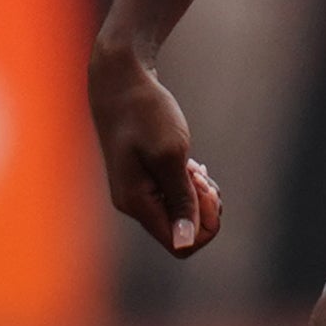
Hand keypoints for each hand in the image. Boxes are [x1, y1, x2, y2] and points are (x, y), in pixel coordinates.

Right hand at [88, 41, 226, 257]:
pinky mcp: (145, 177)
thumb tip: (186, 243)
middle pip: (184, 231)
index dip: (204, 225)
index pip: (181, 244)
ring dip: (200, 194)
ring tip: (195, 166)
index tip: (203, 189)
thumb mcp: (171, 156)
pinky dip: (191, 184)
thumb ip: (181, 200)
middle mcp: (134, 203)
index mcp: (136, 203)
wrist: (121, 81)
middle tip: (200, 175)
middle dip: (204, 208)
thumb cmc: (145, 114)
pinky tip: (192, 165)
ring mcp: (138, 191)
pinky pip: (177, 196)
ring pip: (184, 213)